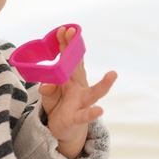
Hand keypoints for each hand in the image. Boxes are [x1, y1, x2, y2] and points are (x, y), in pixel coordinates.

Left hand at [39, 26, 116, 158]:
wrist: (63, 129)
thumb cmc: (59, 107)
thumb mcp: (49, 97)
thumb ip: (48, 90)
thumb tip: (46, 85)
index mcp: (70, 79)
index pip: (69, 59)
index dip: (67, 44)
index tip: (64, 29)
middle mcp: (79, 87)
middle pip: (77, 67)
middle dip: (74, 50)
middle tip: (73, 33)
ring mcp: (81, 102)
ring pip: (93, 93)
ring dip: (104, 84)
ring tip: (113, 74)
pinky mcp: (76, 117)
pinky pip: (84, 115)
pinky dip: (91, 113)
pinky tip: (99, 110)